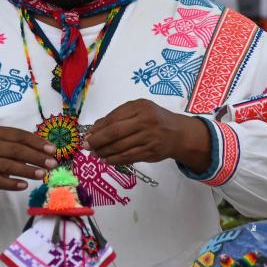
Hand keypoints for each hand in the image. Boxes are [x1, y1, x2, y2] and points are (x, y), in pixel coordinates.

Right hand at [0, 127, 57, 194]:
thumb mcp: (9, 145)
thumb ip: (27, 147)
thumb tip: (50, 152)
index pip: (21, 136)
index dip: (38, 143)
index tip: (53, 150)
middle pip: (17, 150)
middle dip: (36, 157)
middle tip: (52, 164)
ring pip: (9, 166)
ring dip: (28, 171)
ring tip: (43, 175)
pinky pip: (0, 181)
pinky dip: (13, 184)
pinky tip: (25, 185)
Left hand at [83, 99, 210, 172]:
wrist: (179, 133)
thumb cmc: (155, 119)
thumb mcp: (139, 110)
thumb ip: (119, 116)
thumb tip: (95, 127)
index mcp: (140, 107)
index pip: (114, 117)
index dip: (98, 127)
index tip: (88, 134)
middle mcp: (145, 120)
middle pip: (115, 132)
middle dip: (98, 140)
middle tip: (87, 146)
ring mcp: (149, 137)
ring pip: (120, 146)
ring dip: (105, 152)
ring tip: (95, 154)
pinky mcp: (150, 151)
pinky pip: (128, 157)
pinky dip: (115, 159)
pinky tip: (107, 160)